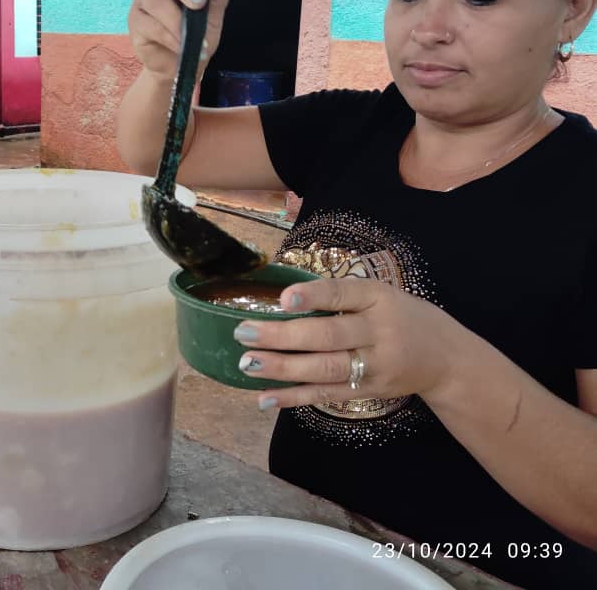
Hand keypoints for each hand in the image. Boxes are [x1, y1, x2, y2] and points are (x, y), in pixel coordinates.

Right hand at [127, 0, 236, 79]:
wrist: (183, 67)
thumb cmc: (198, 35)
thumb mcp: (215, 15)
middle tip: (199, 3)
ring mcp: (144, 0)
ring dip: (176, 19)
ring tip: (192, 37)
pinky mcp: (136, 22)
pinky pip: (150, 24)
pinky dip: (169, 36)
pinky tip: (181, 46)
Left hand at [234, 277, 472, 409]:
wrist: (449, 361)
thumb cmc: (403, 318)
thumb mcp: (381, 294)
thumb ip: (340, 295)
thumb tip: (280, 300)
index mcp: (379, 298)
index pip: (343, 294)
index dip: (313, 296)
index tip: (283, 298)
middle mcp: (378, 332)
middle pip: (328, 336)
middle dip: (282, 336)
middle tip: (243, 333)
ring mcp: (374, 366)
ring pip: (324, 369)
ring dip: (282, 368)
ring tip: (248, 363)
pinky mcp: (367, 392)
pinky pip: (327, 395)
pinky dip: (294, 398)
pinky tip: (264, 398)